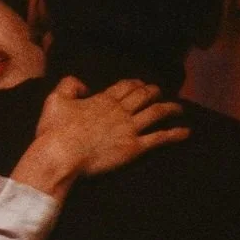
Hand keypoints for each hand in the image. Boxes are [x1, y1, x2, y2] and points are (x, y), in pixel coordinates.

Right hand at [35, 77, 188, 177]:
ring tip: (178, 109)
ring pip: (156, 113)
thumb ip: (69, 85)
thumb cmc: (54, 131)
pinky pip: (159, 138)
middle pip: (144, 96)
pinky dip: (174, 134)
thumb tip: (84, 85)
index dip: (135, 83)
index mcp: (103, 99)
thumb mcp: (55, 99)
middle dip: (154, 92)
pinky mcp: (134, 148)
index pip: (125, 86)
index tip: (140, 84)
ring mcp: (129, 129)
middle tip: (159, 92)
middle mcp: (120, 111)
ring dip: (170, 108)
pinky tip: (185, 132)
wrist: (60, 155)